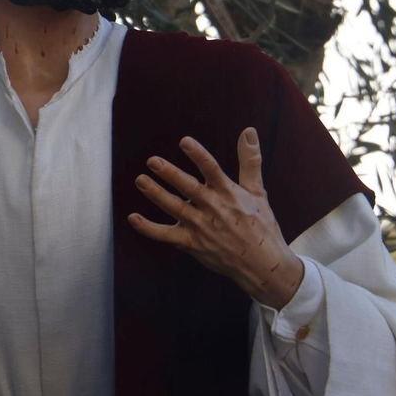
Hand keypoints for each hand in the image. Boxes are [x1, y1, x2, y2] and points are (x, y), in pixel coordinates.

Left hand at [128, 128, 304, 309]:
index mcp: (229, 193)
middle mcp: (214, 209)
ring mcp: (202, 227)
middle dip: (170, 174)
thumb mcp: (258, 191)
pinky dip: (148, 228)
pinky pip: (166, 235)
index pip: (212, 170)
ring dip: (156, 194)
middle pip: (189, 188)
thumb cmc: (260, 226)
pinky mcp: (192, 244)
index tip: (184, 141)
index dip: (198, 155)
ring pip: (175, 208)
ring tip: (141, 180)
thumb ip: (249, 160)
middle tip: (152, 161)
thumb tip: (248, 131)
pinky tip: (133, 217)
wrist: (262, 265)